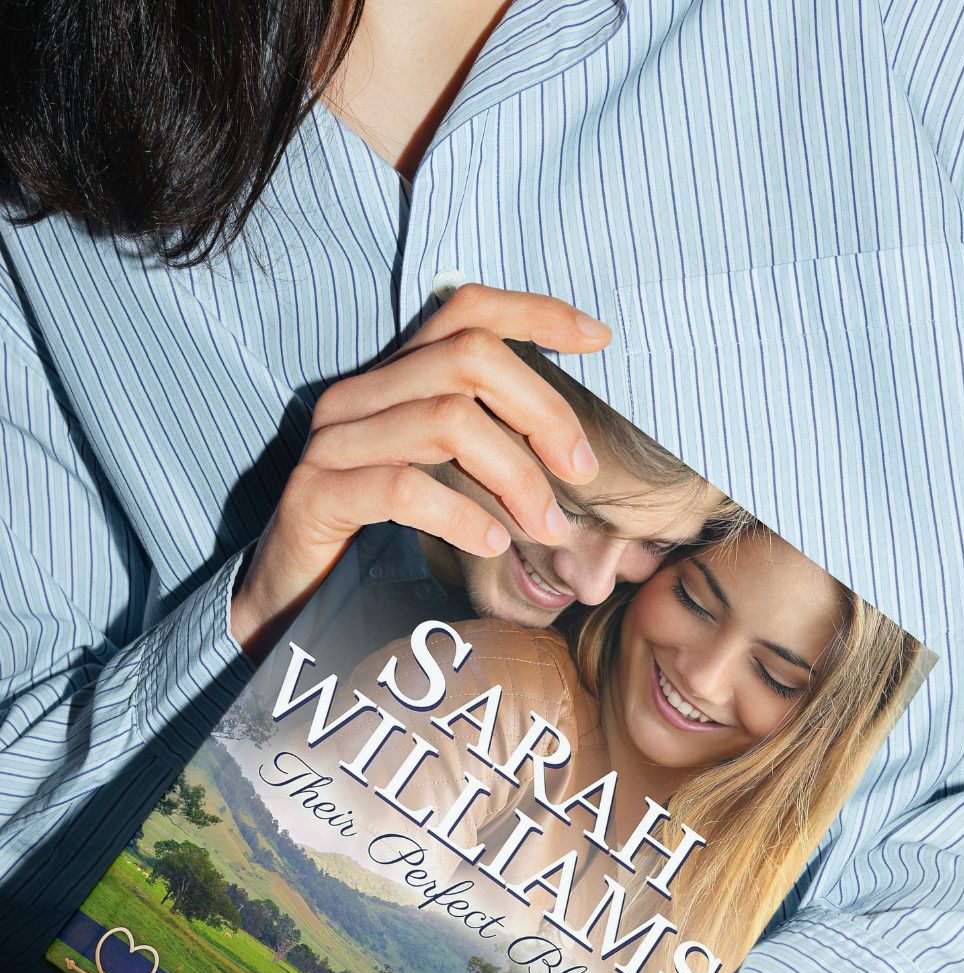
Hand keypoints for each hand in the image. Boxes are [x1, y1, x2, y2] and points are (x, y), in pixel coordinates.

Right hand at [230, 285, 610, 661]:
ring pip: (447, 421)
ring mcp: (334, 443)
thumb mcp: (443, 478)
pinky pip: (403, 489)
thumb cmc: (379, 538)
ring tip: (545, 525)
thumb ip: (490, 449)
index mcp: (393, 379)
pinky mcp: (317, 496)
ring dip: (516, 476)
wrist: (290, 597)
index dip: (536, 313)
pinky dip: (460, 514)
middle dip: (543, 412)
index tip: (598, 338)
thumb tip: (576, 453)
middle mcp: (359, 395)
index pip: (466, 310)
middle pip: (469, 360)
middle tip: (580, 473)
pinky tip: (490, 542)